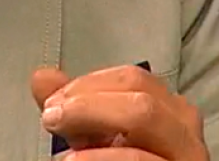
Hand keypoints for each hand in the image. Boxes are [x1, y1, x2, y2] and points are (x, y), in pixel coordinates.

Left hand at [31, 66, 206, 159]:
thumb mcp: (95, 135)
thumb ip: (72, 106)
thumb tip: (43, 77)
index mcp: (168, 110)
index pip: (132, 78)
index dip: (87, 84)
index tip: (54, 101)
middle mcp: (184, 130)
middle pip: (138, 92)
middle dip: (86, 101)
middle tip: (51, 117)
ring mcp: (188, 155)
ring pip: (143, 115)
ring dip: (91, 117)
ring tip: (59, 135)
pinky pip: (141, 158)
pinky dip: (102, 156)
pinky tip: (75, 159)